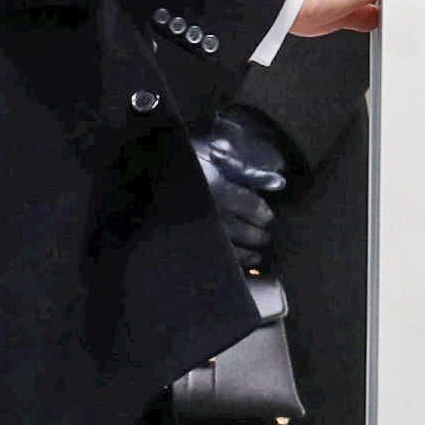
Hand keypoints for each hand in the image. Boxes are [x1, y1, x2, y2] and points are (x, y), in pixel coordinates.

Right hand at [195, 106, 289, 258]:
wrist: (146, 184)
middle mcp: (218, 215)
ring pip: (236, 250)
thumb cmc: (182, 165)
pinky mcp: (194, 248)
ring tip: (256, 254)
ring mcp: (205, 234)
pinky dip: (232, 265)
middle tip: (264, 235)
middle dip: (259, 234)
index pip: (254, 207)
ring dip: (250, 253)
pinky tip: (237, 266)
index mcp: (223, 191)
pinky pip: (219, 261)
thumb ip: (244, 169)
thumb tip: (277, 181)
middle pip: (248, 231)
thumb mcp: (213, 158)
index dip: (263, 213)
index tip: (267, 217)